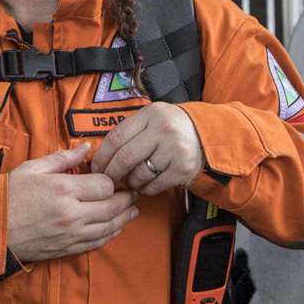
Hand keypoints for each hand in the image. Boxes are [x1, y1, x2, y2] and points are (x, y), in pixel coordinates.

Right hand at [5, 144, 138, 261]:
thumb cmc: (6, 196)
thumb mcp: (32, 168)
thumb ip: (63, 158)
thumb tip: (87, 148)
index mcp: (63, 189)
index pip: (105, 185)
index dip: (113, 180)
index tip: (113, 177)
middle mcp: (72, 213)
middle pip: (113, 206)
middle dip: (127, 198)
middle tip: (133, 191)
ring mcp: (71, 234)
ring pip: (110, 227)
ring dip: (124, 218)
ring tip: (132, 210)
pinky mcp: (68, 249)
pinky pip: (98, 243)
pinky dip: (110, 234)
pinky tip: (115, 227)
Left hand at [92, 102, 206, 196]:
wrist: (207, 134)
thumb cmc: (172, 127)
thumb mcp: (152, 118)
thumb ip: (130, 131)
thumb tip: (101, 154)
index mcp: (150, 114)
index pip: (116, 137)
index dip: (102, 156)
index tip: (96, 167)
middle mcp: (163, 130)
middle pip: (125, 158)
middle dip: (112, 173)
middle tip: (108, 180)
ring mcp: (175, 150)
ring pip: (140, 174)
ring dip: (130, 182)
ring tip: (130, 181)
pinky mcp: (183, 169)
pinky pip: (155, 185)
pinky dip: (146, 188)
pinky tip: (145, 185)